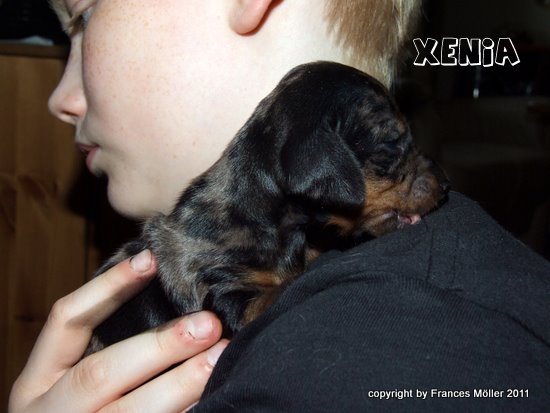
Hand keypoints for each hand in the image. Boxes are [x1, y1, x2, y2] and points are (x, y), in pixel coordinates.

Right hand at [9, 250, 226, 412]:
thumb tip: (170, 299)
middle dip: (160, 346)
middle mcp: (51, 410)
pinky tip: (211, 397)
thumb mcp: (71, 381)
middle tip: (208, 324)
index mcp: (37, 381)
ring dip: (180, 384)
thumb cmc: (81, 409)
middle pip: (101, 372)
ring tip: (218, 358)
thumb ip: (107, 346)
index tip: (151, 260)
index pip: (66, 321)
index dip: (108, 286)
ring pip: (129, 412)